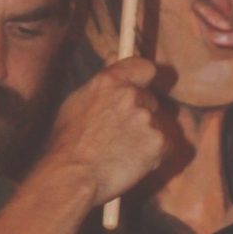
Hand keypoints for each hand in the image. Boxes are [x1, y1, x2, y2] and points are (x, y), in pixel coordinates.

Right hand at [46, 56, 168, 205]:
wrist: (72, 176)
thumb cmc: (68, 144)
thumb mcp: (77, 102)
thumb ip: (102, 82)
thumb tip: (115, 56)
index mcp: (111, 81)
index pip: (145, 67)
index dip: (144, 79)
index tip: (141, 88)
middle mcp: (132, 95)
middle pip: (150, 101)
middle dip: (141, 115)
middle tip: (120, 136)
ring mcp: (147, 119)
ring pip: (157, 126)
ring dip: (146, 137)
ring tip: (121, 153)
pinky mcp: (159, 143)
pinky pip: (165, 147)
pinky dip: (153, 156)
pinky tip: (131, 163)